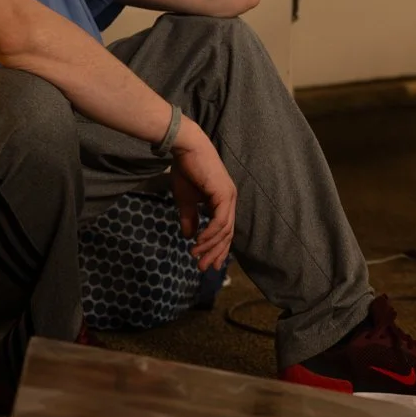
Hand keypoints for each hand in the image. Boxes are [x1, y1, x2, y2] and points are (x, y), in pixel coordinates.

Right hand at [168, 123, 236, 270]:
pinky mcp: (224, 194)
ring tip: (196, 256)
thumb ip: (189, 219)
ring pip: (224, 230)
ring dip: (210, 246)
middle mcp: (230, 200)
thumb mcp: (185, 200)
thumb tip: (190, 237)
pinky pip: (220, 221)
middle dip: (215, 253)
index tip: (207, 264)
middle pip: (227, 234)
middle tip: (202, 268)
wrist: (186, 148)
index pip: (224, 231)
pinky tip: (199, 242)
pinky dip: (210, 234)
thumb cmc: (186, 170)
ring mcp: (229, 197)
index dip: (217, 249)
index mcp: (223, 202)